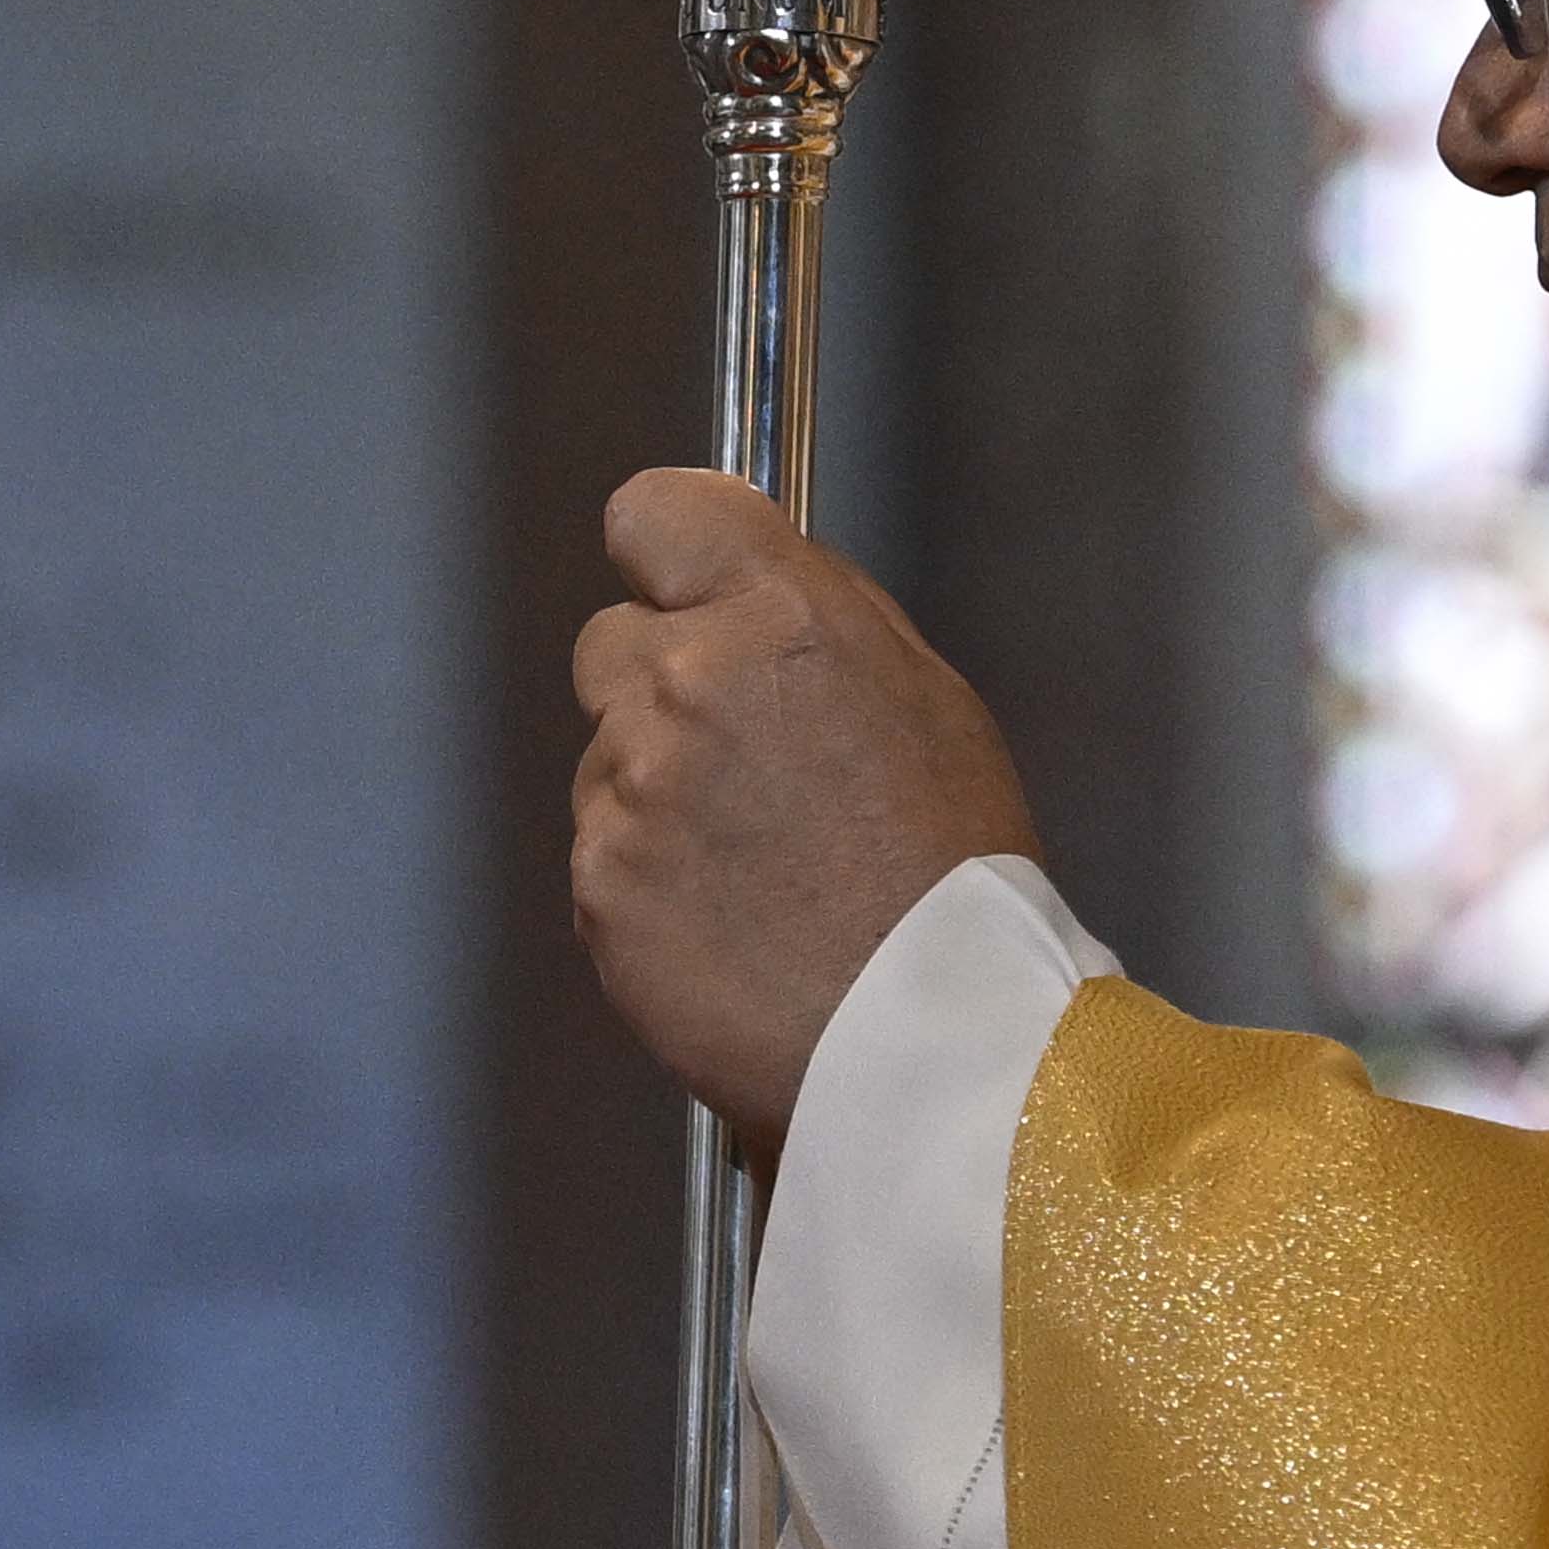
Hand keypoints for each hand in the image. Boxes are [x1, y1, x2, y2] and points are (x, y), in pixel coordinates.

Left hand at [567, 469, 1038, 1157]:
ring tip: (754, 864)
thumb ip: (816, 617)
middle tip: (739, 764)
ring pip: (606, 753)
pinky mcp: (597, 879)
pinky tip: (725, 917)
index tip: (679, 585)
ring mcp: (633, 784)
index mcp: (783, 618)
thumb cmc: (951, 876)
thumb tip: (748, 575)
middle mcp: (690, 683)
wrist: (930, 1036)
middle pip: (611, 640)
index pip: (652, 512)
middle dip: (657, 686)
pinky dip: (645, 877)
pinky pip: (601, 848)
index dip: (665, 554)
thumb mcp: (924, 697)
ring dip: (655, 790)